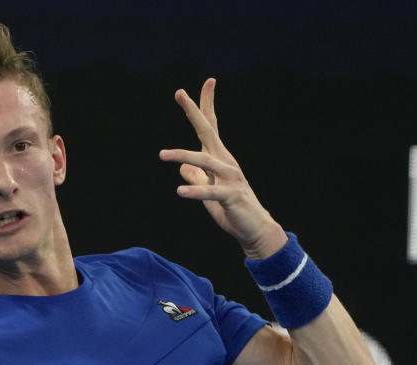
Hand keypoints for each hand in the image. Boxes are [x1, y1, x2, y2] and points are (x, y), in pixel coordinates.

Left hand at [159, 78, 285, 258]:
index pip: (209, 127)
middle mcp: (226, 162)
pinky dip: (195, 190)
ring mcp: (230, 177)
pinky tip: (180, 191)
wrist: (253, 229)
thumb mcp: (208, 191)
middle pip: (208, 131)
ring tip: (162, 154)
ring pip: (205, 161)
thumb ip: (197, 177)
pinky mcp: (231, 196)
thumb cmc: (231, 208)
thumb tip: (183, 169)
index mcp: (219, 158)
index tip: (202, 83)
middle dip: (193, 112)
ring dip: (183, 156)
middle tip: (179, 93)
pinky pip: (210, 191)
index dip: (204, 106)